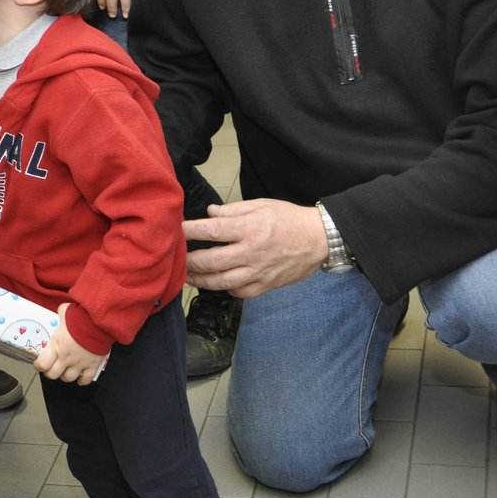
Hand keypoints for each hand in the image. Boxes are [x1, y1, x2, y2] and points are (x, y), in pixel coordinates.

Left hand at [33, 303, 104, 383]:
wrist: (100, 322)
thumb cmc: (82, 316)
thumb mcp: (66, 312)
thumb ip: (61, 314)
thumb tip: (61, 311)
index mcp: (56, 345)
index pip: (42, 364)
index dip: (39, 365)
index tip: (40, 363)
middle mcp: (66, 357)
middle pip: (53, 375)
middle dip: (51, 372)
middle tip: (52, 368)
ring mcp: (79, 363)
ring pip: (68, 378)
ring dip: (65, 376)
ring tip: (66, 371)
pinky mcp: (92, 365)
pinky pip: (86, 379)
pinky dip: (82, 381)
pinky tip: (80, 378)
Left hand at [180, 198, 329, 297]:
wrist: (318, 239)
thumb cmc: (288, 218)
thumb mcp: (261, 205)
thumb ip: (233, 210)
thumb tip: (210, 213)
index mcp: (249, 228)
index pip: (211, 231)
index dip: (190, 231)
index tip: (178, 230)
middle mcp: (251, 252)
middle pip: (211, 261)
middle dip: (190, 260)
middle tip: (180, 257)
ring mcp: (259, 272)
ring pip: (222, 282)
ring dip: (202, 280)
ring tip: (190, 276)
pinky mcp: (266, 285)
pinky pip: (240, 292)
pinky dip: (226, 289)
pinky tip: (219, 283)